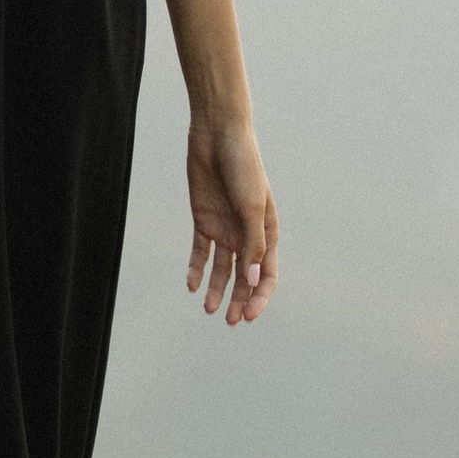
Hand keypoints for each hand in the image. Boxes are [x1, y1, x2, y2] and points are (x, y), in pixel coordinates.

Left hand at [185, 119, 276, 327]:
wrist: (217, 136)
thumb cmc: (243, 167)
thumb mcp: (251, 207)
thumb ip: (252, 244)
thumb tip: (253, 281)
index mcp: (268, 232)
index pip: (267, 274)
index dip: (260, 296)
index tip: (249, 315)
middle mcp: (246, 234)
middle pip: (244, 276)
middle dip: (239, 300)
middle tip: (231, 322)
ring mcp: (224, 228)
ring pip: (222, 269)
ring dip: (217, 290)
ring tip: (209, 310)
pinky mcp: (202, 220)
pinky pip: (199, 251)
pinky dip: (196, 268)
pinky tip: (191, 285)